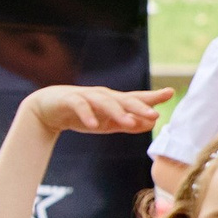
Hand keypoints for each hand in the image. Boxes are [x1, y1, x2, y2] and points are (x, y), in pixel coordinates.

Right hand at [23, 85, 173, 137]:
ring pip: (104, 102)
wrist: (47, 109)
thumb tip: (152, 123)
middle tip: (153, 115)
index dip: (152, 96)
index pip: (136, 98)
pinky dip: (88, 115)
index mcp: (114, 101)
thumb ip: (128, 123)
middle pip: (124, 99)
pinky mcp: (69, 100)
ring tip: (128, 123)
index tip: (170, 93)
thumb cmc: (81, 115)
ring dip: (117, 112)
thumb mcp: (107, 123)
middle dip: (139, 106)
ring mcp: (86, 96)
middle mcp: (103, 96)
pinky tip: (94, 125)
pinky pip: (80, 106)